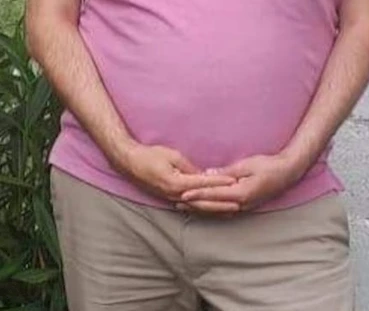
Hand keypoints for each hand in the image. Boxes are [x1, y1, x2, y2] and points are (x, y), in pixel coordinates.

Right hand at [117, 143, 239, 208]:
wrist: (129, 162)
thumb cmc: (150, 155)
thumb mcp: (173, 156)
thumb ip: (189, 167)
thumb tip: (203, 175)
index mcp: (176, 183)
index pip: (203, 184)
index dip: (220, 182)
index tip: (234, 181)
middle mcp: (174, 195)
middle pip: (202, 202)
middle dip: (221, 204)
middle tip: (239, 205)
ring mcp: (170, 199)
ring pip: (196, 208)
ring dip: (213, 210)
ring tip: (230, 212)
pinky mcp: (168, 199)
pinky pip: (188, 207)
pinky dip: (202, 209)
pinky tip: (210, 210)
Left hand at [177, 153, 303, 214]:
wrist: (287, 173)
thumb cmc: (267, 165)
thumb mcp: (246, 165)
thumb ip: (226, 172)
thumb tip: (208, 175)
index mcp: (241, 193)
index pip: (213, 195)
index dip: (197, 194)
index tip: (182, 194)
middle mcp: (241, 204)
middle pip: (213, 207)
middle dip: (194, 205)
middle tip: (176, 202)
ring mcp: (244, 207)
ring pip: (217, 211)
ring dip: (201, 209)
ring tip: (185, 207)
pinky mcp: (246, 205)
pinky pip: (225, 210)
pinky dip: (212, 210)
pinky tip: (203, 209)